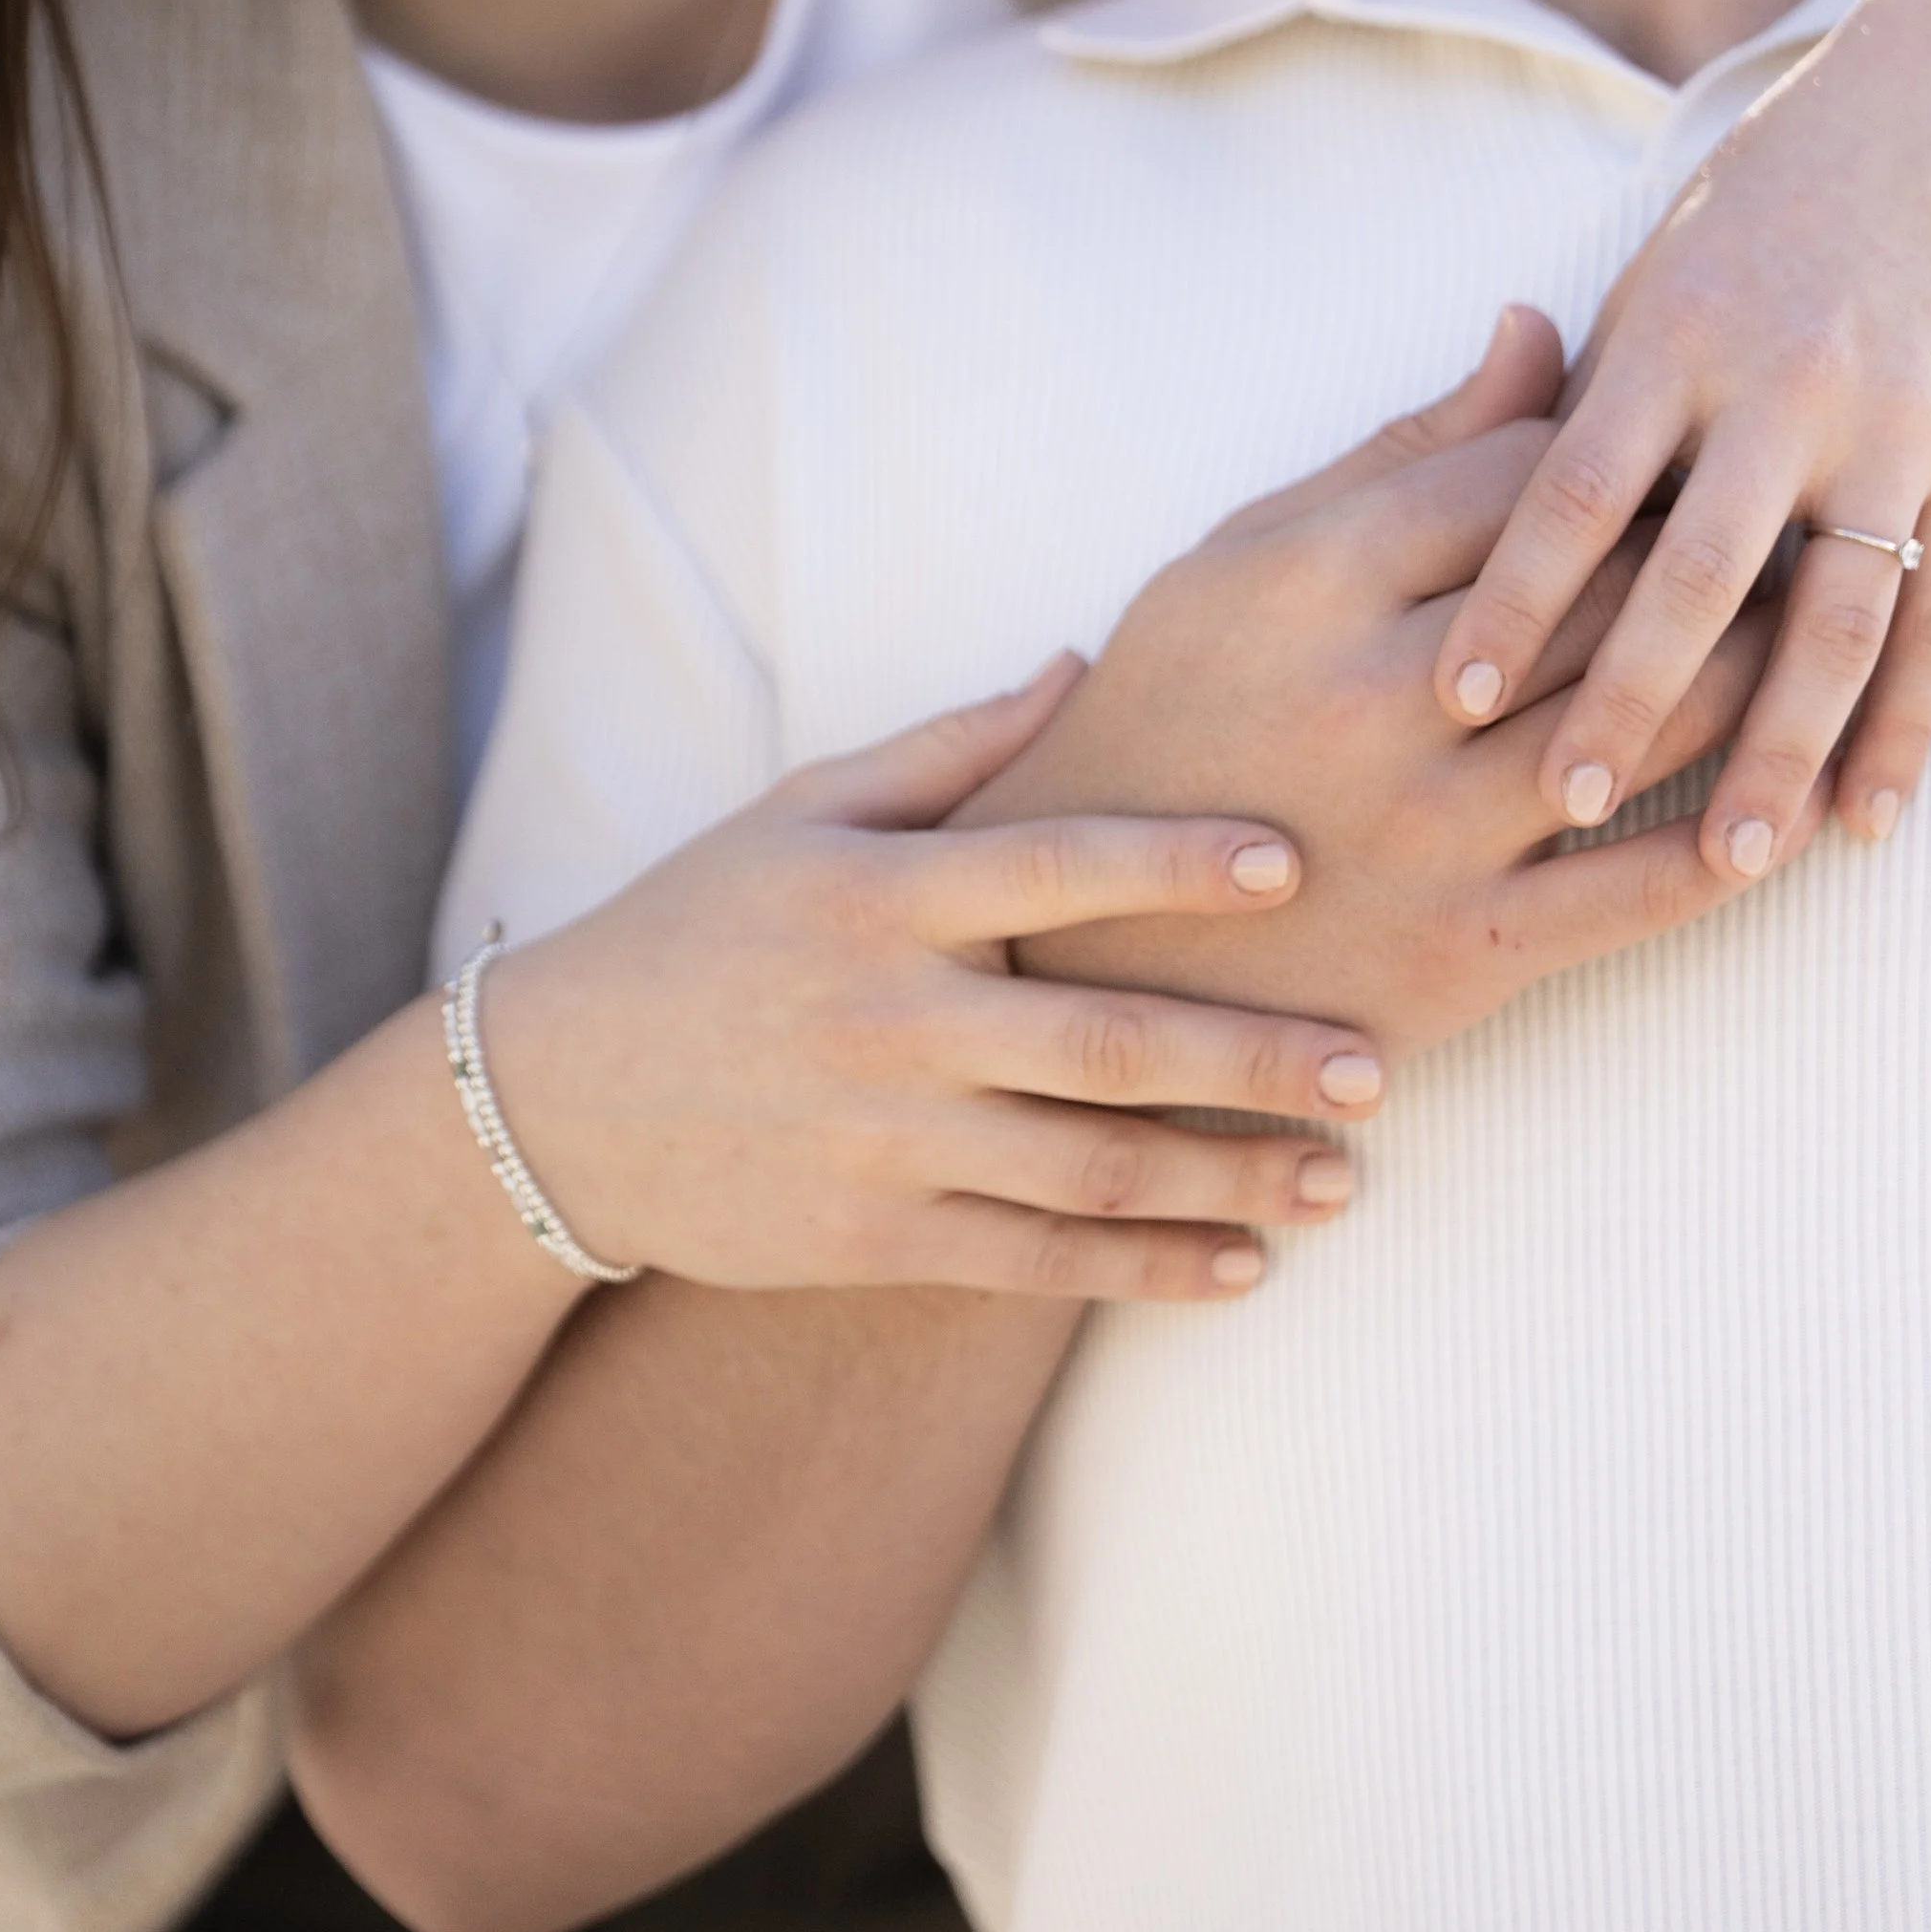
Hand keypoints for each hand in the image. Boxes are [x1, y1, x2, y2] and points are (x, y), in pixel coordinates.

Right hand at [484, 663, 1387, 1308]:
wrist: (553, 1101)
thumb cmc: (696, 924)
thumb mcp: (801, 808)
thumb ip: (953, 748)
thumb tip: (1084, 661)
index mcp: (878, 895)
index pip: (1047, 866)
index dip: (1172, 859)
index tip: (1293, 857)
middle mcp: (889, 1021)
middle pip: (1100, 1041)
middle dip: (1251, 1055)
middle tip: (1376, 1059)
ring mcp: (884, 1142)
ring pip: (1088, 1169)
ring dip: (1229, 1179)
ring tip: (1347, 1178)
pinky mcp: (875, 1241)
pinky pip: (1037, 1264)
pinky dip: (1147, 1270)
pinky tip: (1245, 1268)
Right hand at [967, 316, 1813, 1060]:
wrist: (1082, 949)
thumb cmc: (1168, 714)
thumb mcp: (1243, 558)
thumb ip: (1401, 448)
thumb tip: (1535, 329)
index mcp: (1315, 580)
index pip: (1528, 477)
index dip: (1624, 450)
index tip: (1689, 437)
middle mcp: (1381, 696)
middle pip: (1607, 589)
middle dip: (1719, 544)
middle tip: (1807, 505)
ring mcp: (1430, 828)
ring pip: (1649, 725)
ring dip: (1758, 675)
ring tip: (1827, 628)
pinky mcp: (1466, 947)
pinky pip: (1636, 892)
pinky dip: (1733, 846)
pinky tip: (1794, 806)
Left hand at [1433, 0, 1930, 872]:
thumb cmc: (1791, 184)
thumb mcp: (1668, 259)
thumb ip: (1587, 386)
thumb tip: (1480, 491)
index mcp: (1674, 329)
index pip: (1572, 489)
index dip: (1513, 597)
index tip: (1452, 695)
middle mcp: (1782, 383)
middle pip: (1691, 574)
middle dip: (1623, 697)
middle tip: (1559, 801)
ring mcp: (1895, 425)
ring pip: (1828, 618)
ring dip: (1777, 747)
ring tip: (1729, 856)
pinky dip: (1909, 724)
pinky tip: (1869, 814)